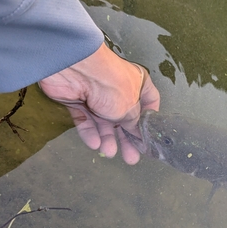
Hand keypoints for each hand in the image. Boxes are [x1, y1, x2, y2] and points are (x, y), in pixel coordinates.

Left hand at [39, 43, 159, 163]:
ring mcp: (98, 95)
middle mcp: (119, 89)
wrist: (76, 70)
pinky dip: (90, 132)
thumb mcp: (130, 109)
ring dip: (108, 138)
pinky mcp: (78, 100)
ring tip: (109, 153)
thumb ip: (135, 125)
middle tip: (131, 158)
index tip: (150, 139)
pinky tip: (95, 144)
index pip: (149, 103)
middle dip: (127, 138)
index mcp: (138, 84)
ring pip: (105, 122)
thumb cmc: (112, 85)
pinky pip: (86, 120)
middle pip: (126, 118)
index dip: (149, 121)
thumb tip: (141, 138)